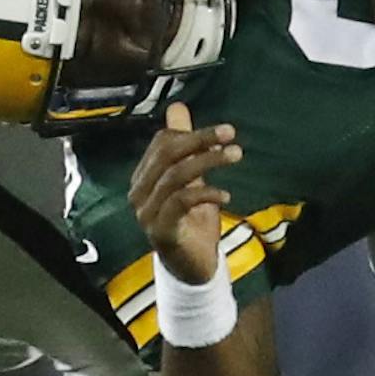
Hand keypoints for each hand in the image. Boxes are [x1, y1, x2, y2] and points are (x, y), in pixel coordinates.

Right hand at [128, 104, 239, 284]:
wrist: (192, 268)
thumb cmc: (192, 220)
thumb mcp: (193, 178)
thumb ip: (186, 146)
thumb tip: (177, 107)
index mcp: (144, 177)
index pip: (162, 142)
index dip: (193, 133)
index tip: (225, 132)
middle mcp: (139, 193)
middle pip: (167, 154)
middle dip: (200, 139)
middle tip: (231, 134)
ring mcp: (147, 214)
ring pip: (176, 175)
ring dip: (209, 161)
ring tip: (236, 155)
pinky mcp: (161, 230)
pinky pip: (181, 201)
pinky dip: (206, 193)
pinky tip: (226, 195)